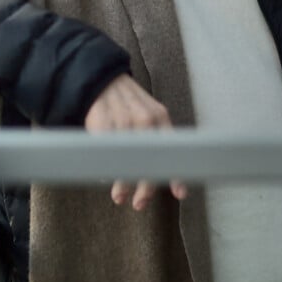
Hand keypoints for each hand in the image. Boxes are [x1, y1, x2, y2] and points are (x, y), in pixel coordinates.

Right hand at [84, 74, 186, 210]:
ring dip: (122, 182)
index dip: (175, 173)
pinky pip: (107, 151)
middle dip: (145, 186)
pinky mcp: (103, 121)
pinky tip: (105, 176)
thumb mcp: (150, 112)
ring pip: (126, 160)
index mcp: (160, 116)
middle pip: (148, 159)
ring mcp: (123, 119)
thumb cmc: (130, 102)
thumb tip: (169, 169)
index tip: (179, 193)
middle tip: (140, 203)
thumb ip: (159, 135)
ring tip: (120, 196)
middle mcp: (144, 118)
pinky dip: (106, 167)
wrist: (104, 79)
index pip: (171, 149)